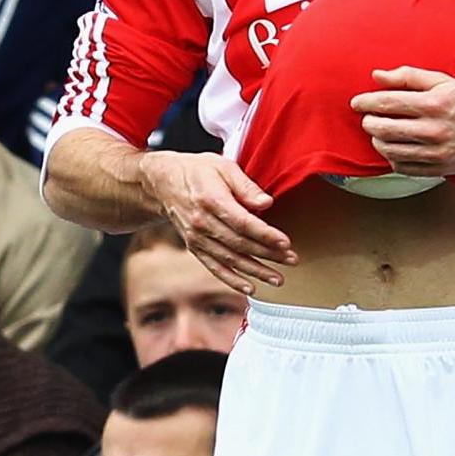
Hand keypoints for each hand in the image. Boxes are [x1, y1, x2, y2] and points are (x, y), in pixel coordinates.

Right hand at [139, 151, 293, 295]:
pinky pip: (214, 267)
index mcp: (211, 200)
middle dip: (268, 254)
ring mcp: (197, 238)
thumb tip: (267, 203)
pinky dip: (232, 280)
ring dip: (256, 271)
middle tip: (292, 260)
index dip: (265, 235)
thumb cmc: (198, 171)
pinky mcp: (194, 247)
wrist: (163, 182)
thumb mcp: (224, 167)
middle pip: (240, 244)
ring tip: (278, 279)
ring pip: (230, 259)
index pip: (243, 223)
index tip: (285, 242)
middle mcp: (202, 223)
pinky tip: (250, 288)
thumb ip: (246, 186)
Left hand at [352, 66, 454, 175]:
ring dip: (377, 140)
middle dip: (369, 122)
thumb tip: (377, 76)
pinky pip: (403, 167)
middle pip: (384, 128)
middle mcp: (434, 129)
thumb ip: (408, 77)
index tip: (357, 103)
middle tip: (368, 118)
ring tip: (380, 133)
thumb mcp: (443, 81)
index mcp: (434, 104)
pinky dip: (392, 158)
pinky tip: (395, 148)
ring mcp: (435, 152)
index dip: (366, 102)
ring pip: (390, 150)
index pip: (388, 103)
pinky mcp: (437, 169)